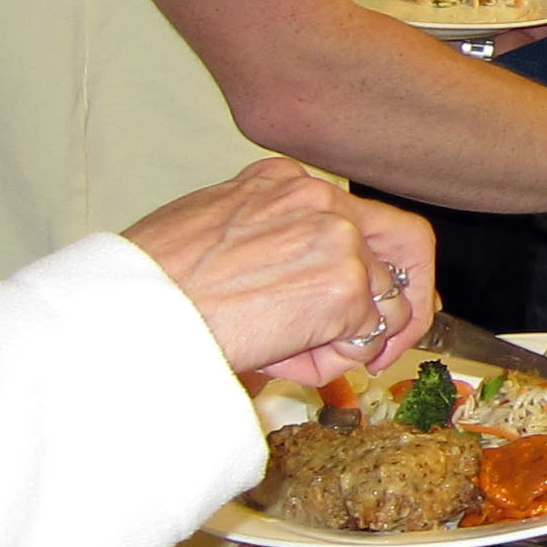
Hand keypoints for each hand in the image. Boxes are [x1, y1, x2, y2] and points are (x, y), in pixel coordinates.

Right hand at [124, 157, 436, 384]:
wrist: (138, 310)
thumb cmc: (153, 283)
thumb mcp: (216, 231)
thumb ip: (274, 243)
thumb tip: (307, 284)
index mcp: (285, 181)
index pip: (362, 216)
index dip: (383, 262)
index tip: (383, 295)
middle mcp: (321, 199)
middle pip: (406, 244)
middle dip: (407, 299)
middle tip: (387, 344)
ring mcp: (339, 240)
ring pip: (386, 305)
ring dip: (346, 343)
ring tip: (283, 355)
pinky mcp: (345, 287)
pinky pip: (364, 342)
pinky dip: (330, 365)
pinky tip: (280, 359)